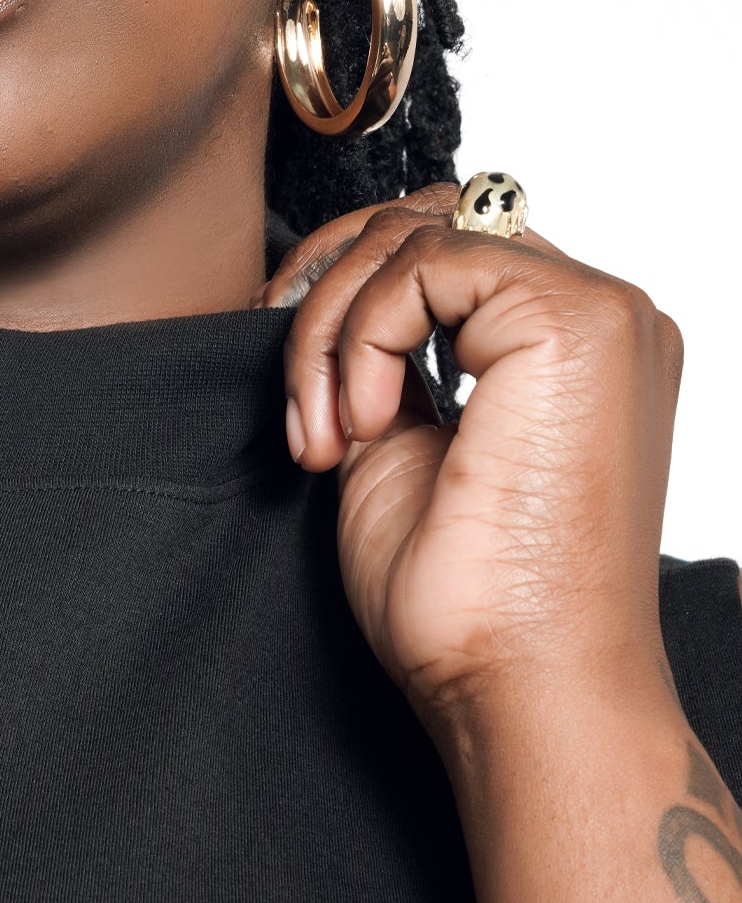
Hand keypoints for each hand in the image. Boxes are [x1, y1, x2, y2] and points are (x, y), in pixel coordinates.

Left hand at [263, 186, 683, 741]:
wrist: (517, 682)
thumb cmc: (468, 600)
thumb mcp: (397, 447)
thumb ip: (381, 360)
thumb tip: (318, 298)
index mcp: (568, 344)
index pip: (442, 247)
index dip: (346, 296)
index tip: (304, 395)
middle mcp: (600, 314)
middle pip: (424, 220)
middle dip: (328, 295)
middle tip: (302, 407)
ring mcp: (599, 311)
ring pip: (413, 234)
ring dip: (334, 329)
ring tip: (327, 434)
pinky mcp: (577, 320)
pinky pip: (425, 262)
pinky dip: (365, 334)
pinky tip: (369, 424)